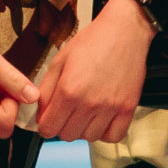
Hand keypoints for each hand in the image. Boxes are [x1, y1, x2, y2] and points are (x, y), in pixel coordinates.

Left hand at [33, 0, 152, 141]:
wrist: (125, 30)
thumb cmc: (93, 41)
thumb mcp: (60, 60)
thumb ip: (46, 90)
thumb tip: (40, 113)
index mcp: (69, 90)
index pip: (48, 129)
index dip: (46, 124)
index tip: (50, 117)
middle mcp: (89, 103)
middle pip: (67, 136)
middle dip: (63, 125)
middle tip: (68, 110)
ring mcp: (110, 107)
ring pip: (89, 137)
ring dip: (84, 128)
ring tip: (86, 110)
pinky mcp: (128, 108)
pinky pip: (113, 136)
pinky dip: (105, 132)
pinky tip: (102, 117)